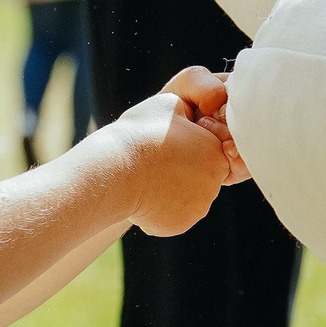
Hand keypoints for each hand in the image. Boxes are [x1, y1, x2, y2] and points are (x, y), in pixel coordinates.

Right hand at [108, 68, 237, 235]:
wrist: (111, 172)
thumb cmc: (139, 135)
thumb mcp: (171, 103)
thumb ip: (198, 102)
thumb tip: (214, 103)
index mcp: (215, 155)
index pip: (212, 151)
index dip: (190, 146)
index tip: (169, 144)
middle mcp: (213, 185)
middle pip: (202, 177)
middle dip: (184, 170)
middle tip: (158, 160)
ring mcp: (197, 208)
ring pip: (188, 197)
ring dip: (173, 189)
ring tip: (149, 176)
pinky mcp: (179, 225)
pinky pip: (175, 215)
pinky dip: (162, 208)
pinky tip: (145, 195)